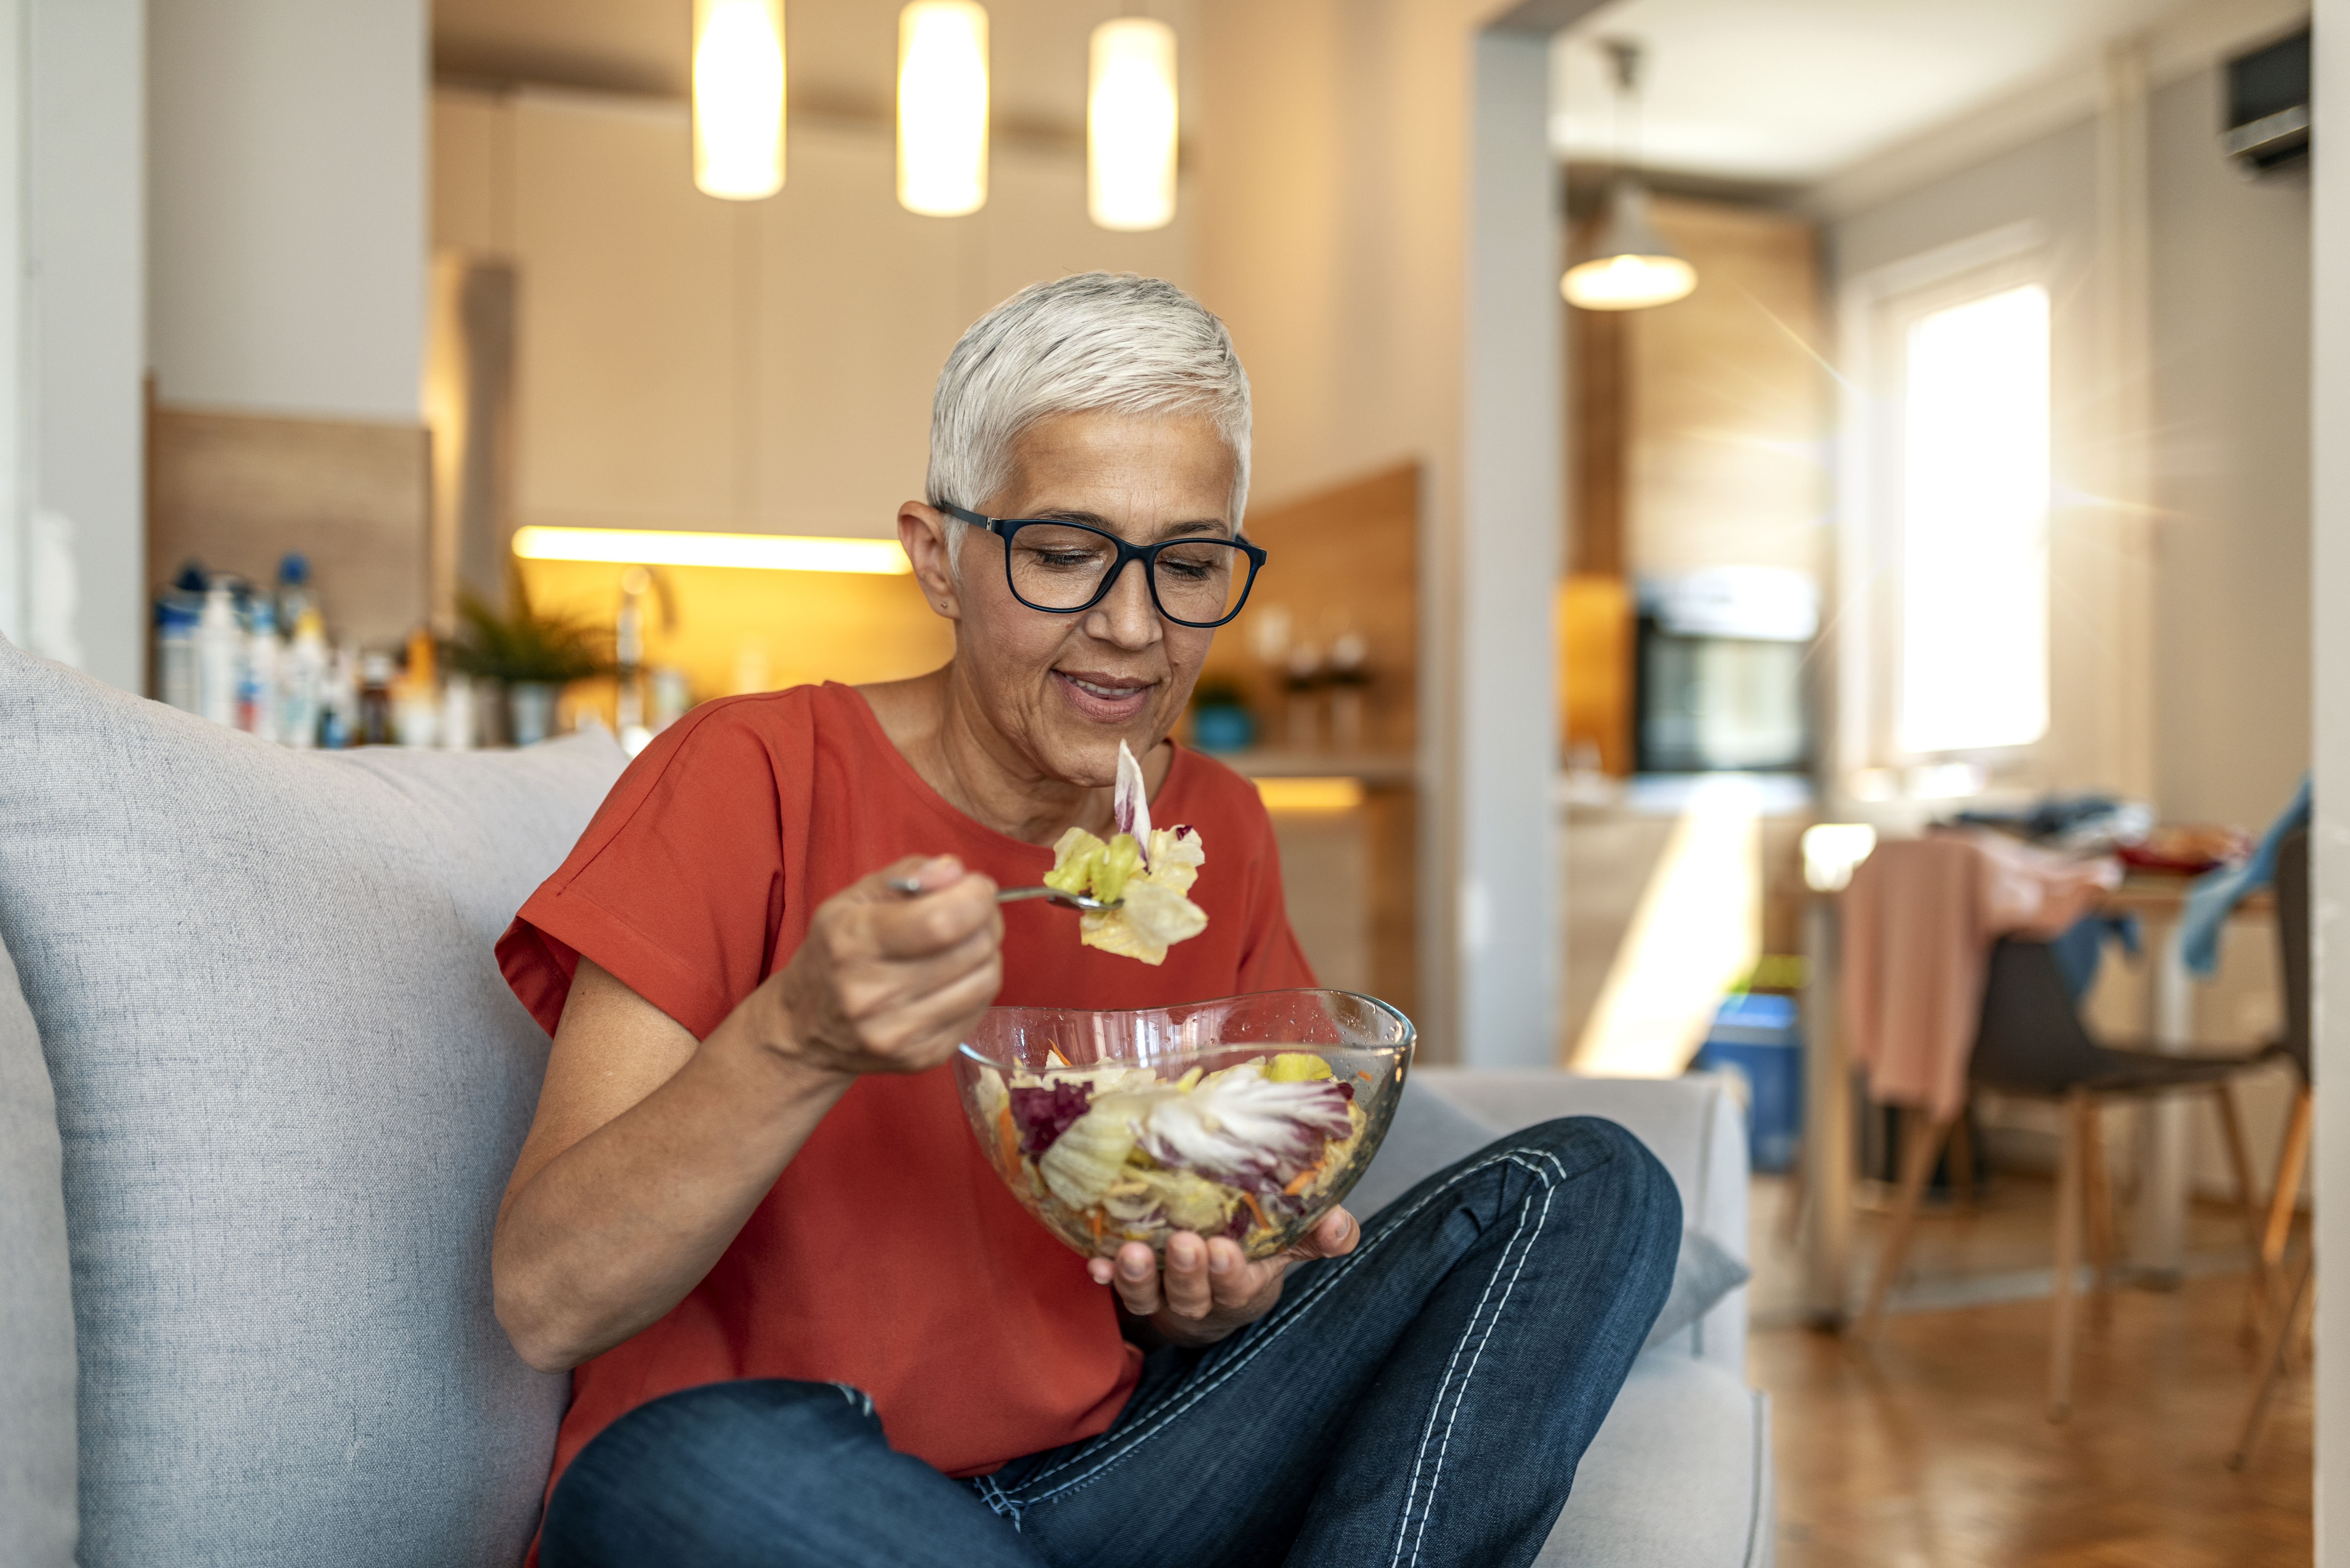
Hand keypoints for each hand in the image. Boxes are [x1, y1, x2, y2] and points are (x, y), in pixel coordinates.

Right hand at [761, 855, 1002, 1079]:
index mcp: (853, 943)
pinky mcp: (922, 1057)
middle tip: (972, 912)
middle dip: (986, 920)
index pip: (939, 922)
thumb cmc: (834, 953)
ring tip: (965, 944)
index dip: (975, 898)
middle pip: (971, 949)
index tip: (976, 886)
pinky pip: (979, 1010)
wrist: (805, 1028)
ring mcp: (899, 1033)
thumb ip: (907, 875)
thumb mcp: (853, 900)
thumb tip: (956, 872)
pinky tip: (955, 977)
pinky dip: (977, 986)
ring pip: (985, 981)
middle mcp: (872, 994)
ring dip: (987, 953)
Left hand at [1086, 1207, 1359, 1347]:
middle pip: (1193, 1294)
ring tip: (1132, 1252)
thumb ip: (1317, 1234)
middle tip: (1183, 1243)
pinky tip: (1095, 1261)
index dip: (1230, 1272)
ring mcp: (1165, 1297)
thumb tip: (1341, 1223)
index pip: (1239, 1286)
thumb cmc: (1254, 1254)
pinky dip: (1106, 1276)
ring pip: (1150, 1296)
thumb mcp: (1288, 1243)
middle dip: (1187, 1271)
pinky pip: (1117, 1288)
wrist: (1213, 1284)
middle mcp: (1202, 1298)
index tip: (1224, 1249)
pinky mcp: (1135, 1288)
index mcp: (1243, 1286)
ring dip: (1139, 1277)